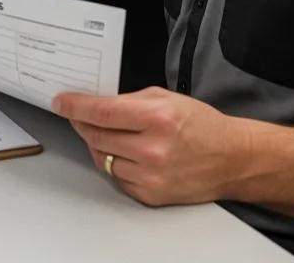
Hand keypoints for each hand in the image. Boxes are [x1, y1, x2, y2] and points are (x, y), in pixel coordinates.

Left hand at [52, 86, 249, 205]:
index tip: (61, 102)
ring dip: (96, 143)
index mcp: (156, 118)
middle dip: (81, 123)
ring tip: (106, 132)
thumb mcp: (165, 98)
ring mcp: (151, 176)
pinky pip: (116, 177)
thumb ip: (128, 100)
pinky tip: (124, 152)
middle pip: (96, 136)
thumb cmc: (201, 125)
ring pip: (102, 158)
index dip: (75, 106)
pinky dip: (114, 163)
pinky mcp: (151, 195)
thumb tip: (96, 104)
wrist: (232, 159)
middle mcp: (152, 149)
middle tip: (76, 114)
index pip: (101, 112)